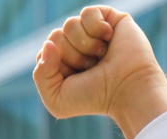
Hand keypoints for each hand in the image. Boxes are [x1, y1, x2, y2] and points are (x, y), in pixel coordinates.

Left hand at [32, 6, 166, 138]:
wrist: (126, 90)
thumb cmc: (93, 98)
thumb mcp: (56, 99)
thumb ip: (40, 74)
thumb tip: (48, 43)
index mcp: (61, 62)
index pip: (43, 52)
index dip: (56, 66)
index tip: (75, 78)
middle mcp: (75, 45)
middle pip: (55, 36)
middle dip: (71, 55)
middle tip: (91, 67)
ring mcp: (92, 32)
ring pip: (69, 24)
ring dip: (85, 44)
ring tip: (101, 56)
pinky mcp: (109, 19)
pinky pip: (88, 12)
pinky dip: (96, 27)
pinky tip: (108, 38)